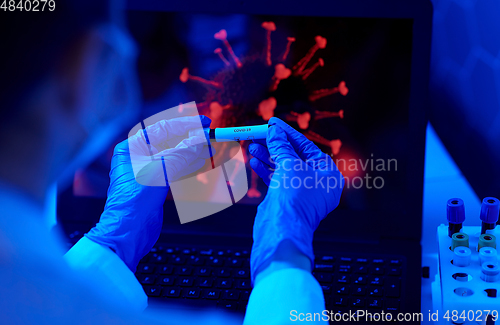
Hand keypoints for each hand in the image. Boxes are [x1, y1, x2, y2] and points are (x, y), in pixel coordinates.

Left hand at [85, 116, 211, 271]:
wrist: (128, 232)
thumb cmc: (133, 201)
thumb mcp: (160, 171)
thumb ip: (181, 153)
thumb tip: (199, 140)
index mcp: (131, 147)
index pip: (162, 128)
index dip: (185, 124)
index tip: (203, 123)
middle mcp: (138, 156)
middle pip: (169, 141)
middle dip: (191, 138)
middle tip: (210, 136)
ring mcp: (147, 171)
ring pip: (175, 155)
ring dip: (193, 151)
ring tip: (210, 148)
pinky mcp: (156, 184)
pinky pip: (175, 169)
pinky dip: (189, 164)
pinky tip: (201, 160)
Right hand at [248, 117, 343, 281]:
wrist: (282, 230)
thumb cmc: (295, 201)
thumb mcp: (290, 165)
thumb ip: (281, 146)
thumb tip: (275, 132)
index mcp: (327, 174)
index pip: (307, 147)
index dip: (288, 134)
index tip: (274, 124)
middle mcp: (316, 183)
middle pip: (294, 156)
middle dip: (276, 144)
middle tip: (260, 133)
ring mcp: (301, 193)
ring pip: (283, 168)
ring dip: (268, 155)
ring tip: (253, 145)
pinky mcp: (286, 200)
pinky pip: (276, 179)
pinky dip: (265, 169)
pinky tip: (254, 160)